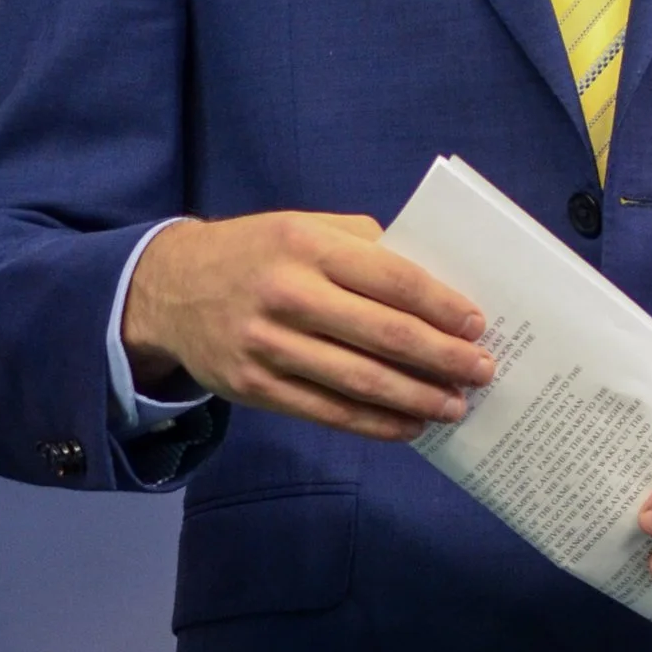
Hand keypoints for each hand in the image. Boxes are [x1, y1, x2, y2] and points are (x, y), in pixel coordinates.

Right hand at [125, 213, 493, 443]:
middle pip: (383, 334)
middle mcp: (287, 294)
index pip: (392, 278)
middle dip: (442, 358)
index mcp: (306, 245)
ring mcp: (268, 345)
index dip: (442, 306)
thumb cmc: (256, 254)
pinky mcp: (255, 388)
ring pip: (359, 381)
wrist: (169, 289)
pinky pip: (328, 412)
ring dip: (417, 398)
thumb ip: (363, 246)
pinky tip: (409, 425)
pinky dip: (375, 423)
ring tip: (455, 406)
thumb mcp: (303, 226)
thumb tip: (434, 286)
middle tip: (482, 372)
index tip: (478, 326)